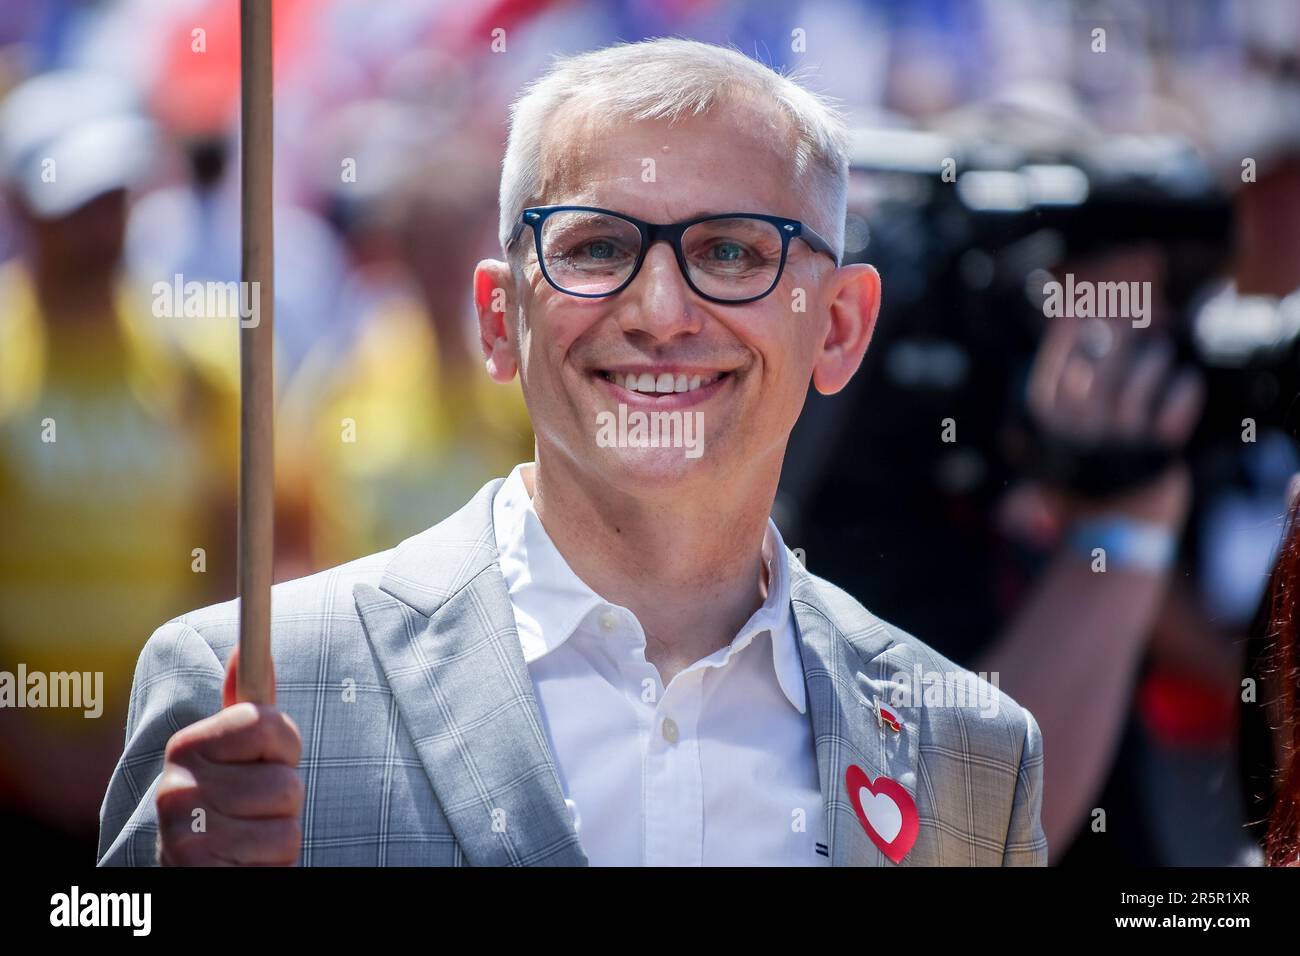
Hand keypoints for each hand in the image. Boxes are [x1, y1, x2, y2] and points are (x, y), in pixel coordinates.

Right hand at [155, 646, 302, 865]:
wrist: (197, 870)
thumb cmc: (227, 804)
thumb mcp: (232, 754)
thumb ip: (244, 705)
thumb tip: (246, 648)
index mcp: (185, 747)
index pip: (264, 724)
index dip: (284, 746)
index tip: (271, 758)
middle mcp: (176, 790)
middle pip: (284, 783)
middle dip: (283, 800)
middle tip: (254, 808)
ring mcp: (186, 838)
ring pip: (286, 826)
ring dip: (279, 835)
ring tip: (249, 837)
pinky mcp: (203, 873)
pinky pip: (279, 860)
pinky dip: (275, 865)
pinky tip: (246, 862)